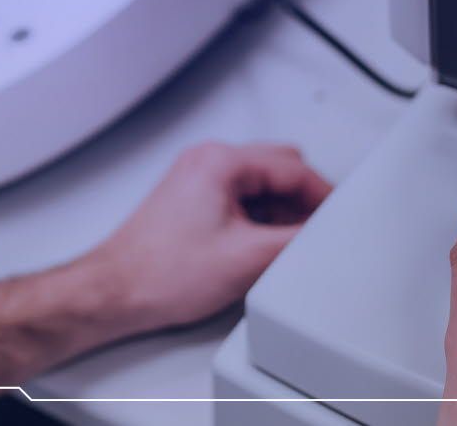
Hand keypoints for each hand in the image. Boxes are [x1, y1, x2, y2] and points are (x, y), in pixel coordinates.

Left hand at [0, 141, 330, 395]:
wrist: (115, 293)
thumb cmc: (161, 274)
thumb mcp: (249, 258)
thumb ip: (297, 239)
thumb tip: (325, 230)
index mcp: (219, 161)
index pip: (293, 166)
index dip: (324, 195)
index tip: (341, 216)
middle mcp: (206, 162)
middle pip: (278, 171)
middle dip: (302, 203)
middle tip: (315, 234)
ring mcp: (197, 181)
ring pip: (261, 188)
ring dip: (280, 215)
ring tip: (283, 250)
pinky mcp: (192, 203)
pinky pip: (241, 203)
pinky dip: (258, 223)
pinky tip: (259, 252)